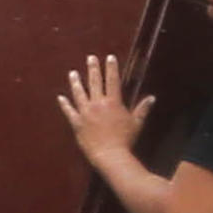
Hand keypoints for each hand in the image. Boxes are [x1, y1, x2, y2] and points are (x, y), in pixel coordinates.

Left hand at [55, 52, 144, 171]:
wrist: (110, 154)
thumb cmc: (126, 140)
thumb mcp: (136, 123)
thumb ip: (142, 109)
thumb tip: (152, 98)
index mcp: (113, 102)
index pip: (112, 80)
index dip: (111, 68)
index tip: (109, 57)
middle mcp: (97, 104)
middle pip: (94, 82)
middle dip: (93, 68)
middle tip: (90, 58)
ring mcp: (85, 112)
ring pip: (79, 93)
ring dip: (75, 82)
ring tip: (72, 73)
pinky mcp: (77, 123)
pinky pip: (69, 111)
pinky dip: (64, 104)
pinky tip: (60, 97)